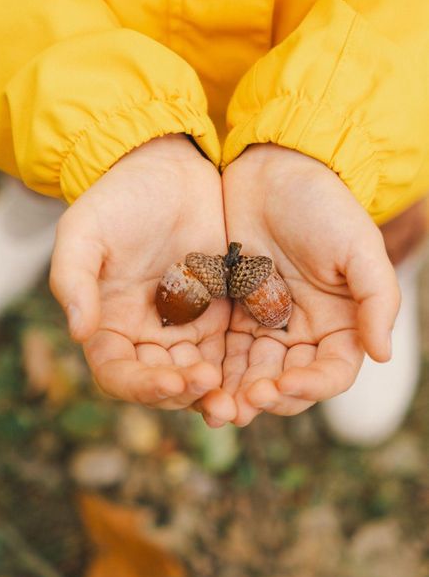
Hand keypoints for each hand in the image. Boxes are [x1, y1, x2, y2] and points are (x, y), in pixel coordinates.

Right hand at [50, 135, 235, 419]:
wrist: (165, 168)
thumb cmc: (115, 198)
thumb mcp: (83, 232)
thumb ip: (72, 279)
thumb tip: (78, 332)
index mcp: (106, 325)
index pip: (118, 373)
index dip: (142, 387)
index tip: (172, 380)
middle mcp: (144, 336)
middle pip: (162, 383)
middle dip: (185, 391)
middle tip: (211, 382)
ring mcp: (184, 327)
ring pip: (200, 376)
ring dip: (219, 390)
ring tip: (242, 393)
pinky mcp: (219, 314)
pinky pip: (233, 352)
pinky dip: (244, 368)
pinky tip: (263, 370)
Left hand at [220, 145, 399, 425]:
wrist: (272, 168)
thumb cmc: (322, 204)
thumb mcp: (358, 247)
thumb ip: (377, 300)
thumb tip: (384, 355)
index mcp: (341, 324)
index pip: (329, 372)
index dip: (308, 387)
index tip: (280, 387)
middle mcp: (303, 331)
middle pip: (285, 380)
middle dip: (262, 397)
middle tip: (235, 409)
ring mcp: (262, 321)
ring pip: (249, 370)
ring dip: (233, 392)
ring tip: (211, 407)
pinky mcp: (227, 308)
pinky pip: (219, 345)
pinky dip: (210, 365)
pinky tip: (192, 376)